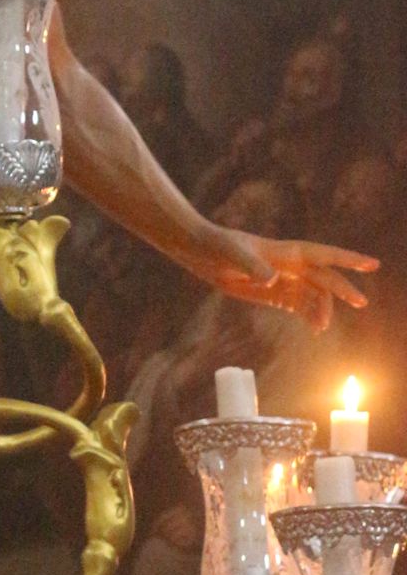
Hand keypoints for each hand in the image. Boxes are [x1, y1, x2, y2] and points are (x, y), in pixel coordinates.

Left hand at [194, 226, 376, 330]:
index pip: (325, 255)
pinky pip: (299, 305)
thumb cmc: (220, 246)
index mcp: (288, 252)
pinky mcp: (274, 293)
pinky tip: (314, 329)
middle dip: (344, 290)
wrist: (203, 252)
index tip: (371, 264)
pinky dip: (309, 316)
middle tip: (362, 303)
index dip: (349, 259)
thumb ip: (253, 265)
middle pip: (324, 278)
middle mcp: (292, 265)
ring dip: (321, 310)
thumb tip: (273, 278)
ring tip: (321, 328)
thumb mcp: (234, 254)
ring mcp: (284, 280)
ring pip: (313, 295)